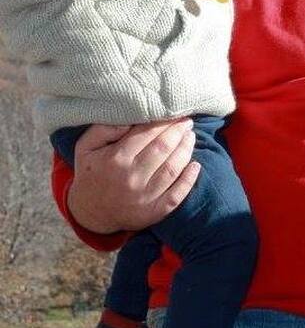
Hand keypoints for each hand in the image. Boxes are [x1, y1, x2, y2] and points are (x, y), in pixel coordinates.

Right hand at [67, 120, 199, 233]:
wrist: (89, 213)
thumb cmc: (91, 173)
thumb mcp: (86, 148)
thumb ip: (104, 129)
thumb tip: (130, 118)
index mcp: (116, 159)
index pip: (147, 133)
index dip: (164, 121)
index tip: (174, 113)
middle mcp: (131, 178)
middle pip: (163, 148)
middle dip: (178, 131)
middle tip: (186, 121)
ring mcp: (143, 197)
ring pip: (172, 168)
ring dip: (186, 149)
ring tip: (191, 136)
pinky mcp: (152, 213)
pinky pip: (175, 196)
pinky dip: (189, 180)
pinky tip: (196, 165)